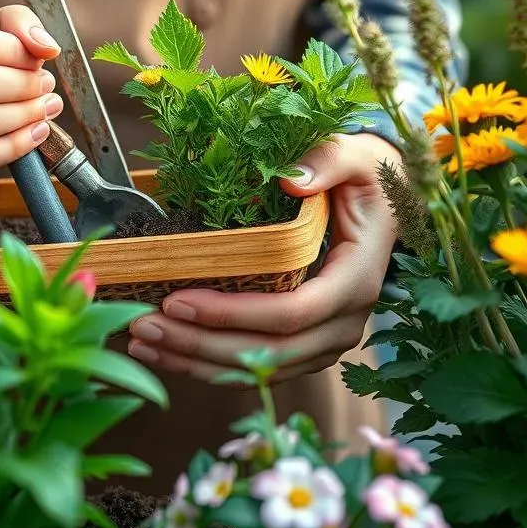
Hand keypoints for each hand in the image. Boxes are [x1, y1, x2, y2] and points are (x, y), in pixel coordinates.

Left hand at [127, 133, 399, 381]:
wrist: (385, 206)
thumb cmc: (366, 179)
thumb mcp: (355, 157)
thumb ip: (329, 161)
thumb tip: (290, 179)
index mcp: (355, 280)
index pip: (291, 312)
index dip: (232, 314)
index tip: (177, 301)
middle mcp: (343, 324)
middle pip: (268, 352)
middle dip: (200, 344)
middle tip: (142, 326)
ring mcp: (325, 342)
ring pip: (259, 370)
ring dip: (195, 362)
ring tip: (141, 343)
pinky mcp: (306, 347)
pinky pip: (257, 367)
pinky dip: (209, 365)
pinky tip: (165, 353)